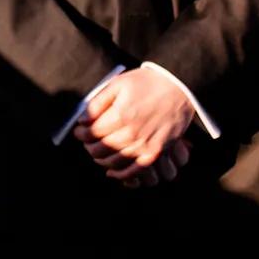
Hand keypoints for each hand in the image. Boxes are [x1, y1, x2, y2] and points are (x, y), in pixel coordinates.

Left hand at [74, 67, 195, 181]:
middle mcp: (131, 134)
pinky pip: (135, 171)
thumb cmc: (147, 83)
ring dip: (101, 159)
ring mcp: (145, 146)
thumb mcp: (117, 84)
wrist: (180, 88)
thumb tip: (82, 120)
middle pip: (101, 149)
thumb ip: (97, 103)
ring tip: (98, 152)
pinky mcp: (156, 153)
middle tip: (87, 141)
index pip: (91, 133)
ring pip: (114, 162)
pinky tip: (111, 171)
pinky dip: (121, 174)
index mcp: (120, 116)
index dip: (81, 133)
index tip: (79, 130)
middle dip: (89, 146)